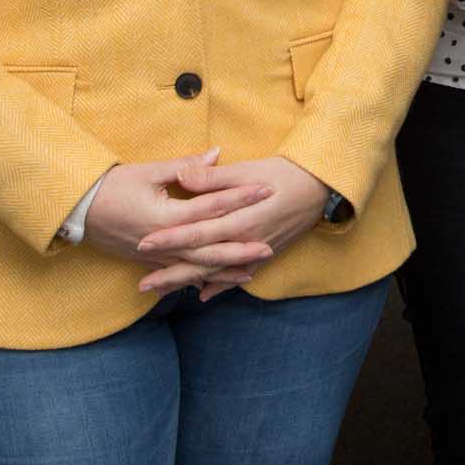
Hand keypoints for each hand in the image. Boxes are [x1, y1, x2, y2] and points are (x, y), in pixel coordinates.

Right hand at [82, 150, 276, 293]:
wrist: (75, 210)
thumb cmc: (110, 186)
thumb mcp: (147, 172)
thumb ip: (184, 166)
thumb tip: (217, 153)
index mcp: (165, 216)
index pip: (211, 207)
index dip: (240, 198)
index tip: (266, 190)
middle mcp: (162, 243)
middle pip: (208, 247)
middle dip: (239, 248)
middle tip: (268, 247)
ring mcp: (154, 257)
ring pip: (195, 267)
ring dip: (223, 270)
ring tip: (251, 270)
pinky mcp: (148, 262)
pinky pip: (178, 274)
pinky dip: (199, 278)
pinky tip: (215, 283)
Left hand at [137, 156, 330, 297]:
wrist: (322, 186)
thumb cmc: (285, 172)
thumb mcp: (249, 169)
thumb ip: (214, 177)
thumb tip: (182, 176)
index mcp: (240, 218)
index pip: (198, 232)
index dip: (171, 238)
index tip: (143, 242)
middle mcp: (247, 240)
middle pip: (203, 261)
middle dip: (171, 273)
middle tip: (142, 284)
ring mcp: (256, 251)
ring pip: (217, 272)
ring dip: (188, 282)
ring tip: (160, 291)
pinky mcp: (266, 254)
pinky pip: (239, 275)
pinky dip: (221, 286)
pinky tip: (202, 295)